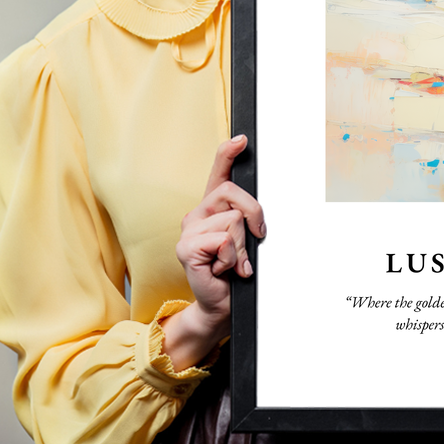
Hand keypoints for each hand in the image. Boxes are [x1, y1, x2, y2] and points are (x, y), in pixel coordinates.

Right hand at [161, 135, 265, 369]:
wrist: (221, 304)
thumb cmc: (235, 271)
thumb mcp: (246, 239)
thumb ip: (247, 219)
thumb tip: (257, 212)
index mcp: (212, 208)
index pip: (218, 173)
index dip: (228, 153)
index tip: (242, 139)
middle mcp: (197, 214)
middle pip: (233, 193)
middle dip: (254, 215)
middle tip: (255, 239)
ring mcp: (189, 230)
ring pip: (233, 220)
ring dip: (242, 246)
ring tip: (233, 262)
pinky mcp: (186, 248)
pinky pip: (223, 240)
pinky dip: (232, 258)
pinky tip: (223, 269)